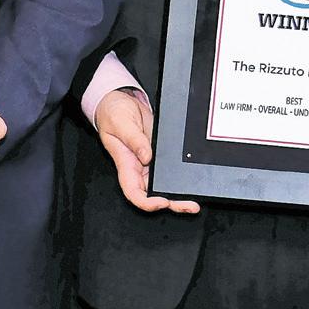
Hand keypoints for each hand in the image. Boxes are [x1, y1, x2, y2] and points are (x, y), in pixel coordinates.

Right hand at [92, 89, 196, 213]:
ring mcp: (150, 162)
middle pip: (154, 195)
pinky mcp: (160, 154)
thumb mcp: (121, 124)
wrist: (120, 102)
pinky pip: (171, 171)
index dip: (147, 203)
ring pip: (165, 186)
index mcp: (126, 165)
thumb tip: (147, 157)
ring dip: (179, 194)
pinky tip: (194, 180)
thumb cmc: (113, 114)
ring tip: (195, 200)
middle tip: (190, 205)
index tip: (161, 202)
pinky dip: (182, 178)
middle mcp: (138, 168)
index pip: (134, 193)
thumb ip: (134, 140)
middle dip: (172, 203)